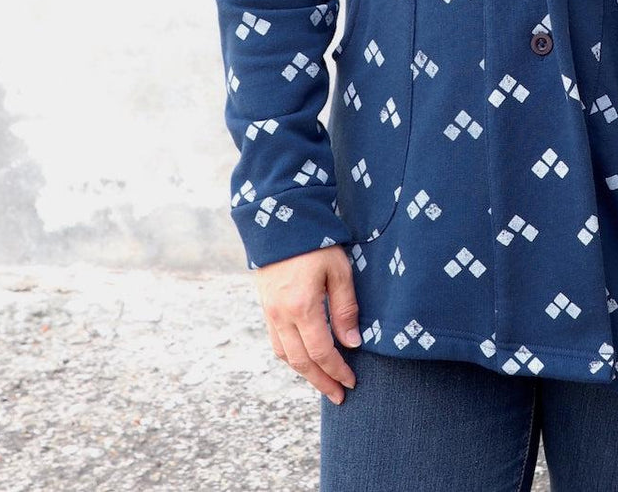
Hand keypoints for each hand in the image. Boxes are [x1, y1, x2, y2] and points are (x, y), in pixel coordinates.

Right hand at [252, 246, 362, 402]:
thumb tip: (352, 343)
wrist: (279, 221)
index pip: (321, 352)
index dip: (337, 371)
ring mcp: (270, 312)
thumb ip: (345, 308)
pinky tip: (304, 358)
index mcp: (302, 308)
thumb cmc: (315, 242)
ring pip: (285, 355)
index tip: (351, 382)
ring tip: (323, 381)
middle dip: (321, 382)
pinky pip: (276, 342)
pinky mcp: (265, 306)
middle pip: (301, 362)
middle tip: (339, 396)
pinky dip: (291, 357)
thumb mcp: (338, 271)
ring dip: (305, 373)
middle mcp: (281, 316)